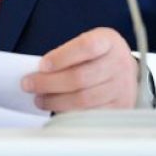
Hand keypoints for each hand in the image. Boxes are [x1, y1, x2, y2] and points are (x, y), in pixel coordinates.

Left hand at [21, 27, 137, 112]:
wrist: (126, 69)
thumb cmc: (100, 54)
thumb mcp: (89, 42)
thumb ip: (68, 53)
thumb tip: (39, 70)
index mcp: (108, 41)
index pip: (85, 47)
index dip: (62, 56)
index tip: (41, 65)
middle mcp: (118, 63)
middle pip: (80, 77)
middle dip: (49, 83)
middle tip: (29, 84)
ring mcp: (121, 87)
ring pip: (83, 99)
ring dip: (56, 101)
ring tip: (39, 99)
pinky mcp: (120, 107)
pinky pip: (90, 114)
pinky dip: (70, 113)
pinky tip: (57, 109)